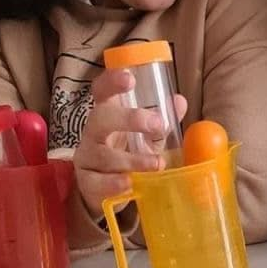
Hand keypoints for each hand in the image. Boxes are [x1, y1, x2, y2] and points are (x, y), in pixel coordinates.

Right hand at [73, 68, 187, 217]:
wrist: (103, 189)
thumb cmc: (125, 154)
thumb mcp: (144, 138)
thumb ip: (160, 123)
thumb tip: (179, 101)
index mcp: (106, 115)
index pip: (102, 92)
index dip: (111, 82)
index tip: (130, 78)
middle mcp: (93, 133)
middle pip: (100, 118)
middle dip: (128, 119)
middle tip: (157, 123)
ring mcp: (87, 158)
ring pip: (103, 155)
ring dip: (133, 159)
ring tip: (158, 164)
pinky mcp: (87, 183)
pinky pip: (97, 183)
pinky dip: (114, 184)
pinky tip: (130, 184)